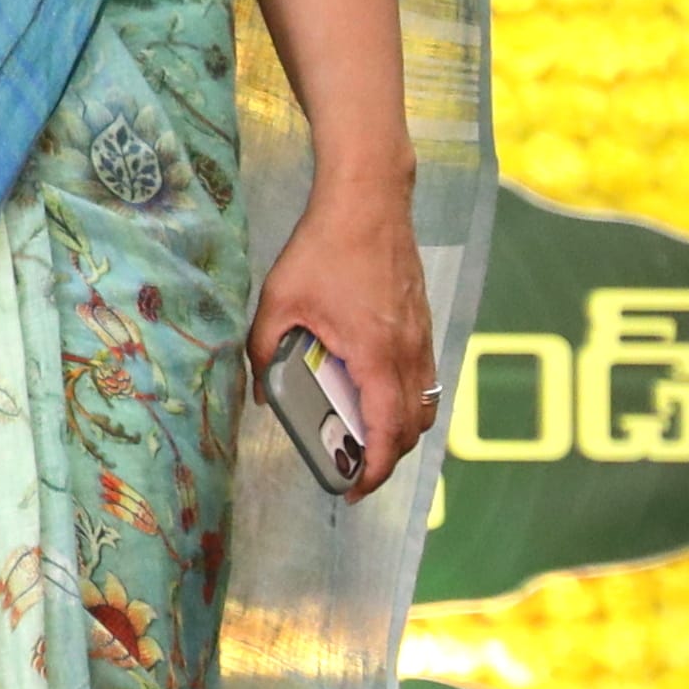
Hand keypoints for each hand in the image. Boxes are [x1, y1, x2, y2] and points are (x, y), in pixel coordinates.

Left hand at [244, 173, 440, 499]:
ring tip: (365, 439)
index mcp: (376, 353)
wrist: (369, 199)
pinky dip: (406, 400)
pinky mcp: (423, 322)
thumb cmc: (323, 247)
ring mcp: (422, 336)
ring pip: (425, 404)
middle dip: (387, 458)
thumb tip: (262, 395)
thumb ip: (264, 352)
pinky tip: (374, 395)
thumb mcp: (278, 302)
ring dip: (400, 431)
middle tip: (354, 470)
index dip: (375, 470)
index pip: (388, 430)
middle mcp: (408, 350)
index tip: (352, 489)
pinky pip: (424, 378)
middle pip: (414, 427)